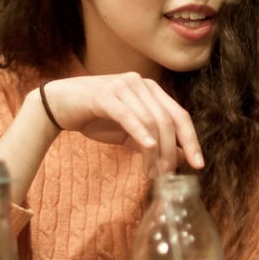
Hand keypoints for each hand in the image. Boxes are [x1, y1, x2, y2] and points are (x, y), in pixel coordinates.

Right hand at [43, 74, 203, 175]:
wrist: (60, 105)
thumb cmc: (96, 118)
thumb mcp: (129, 133)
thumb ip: (154, 141)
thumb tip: (182, 156)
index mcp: (152, 90)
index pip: (180, 115)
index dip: (191, 140)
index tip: (198, 164)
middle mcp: (141, 83)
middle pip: (167, 120)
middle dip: (171, 151)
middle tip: (167, 176)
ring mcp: (124, 86)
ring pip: (150, 121)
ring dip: (155, 151)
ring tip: (152, 172)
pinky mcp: (105, 94)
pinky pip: (128, 115)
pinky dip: (140, 132)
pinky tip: (148, 149)